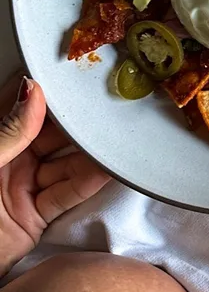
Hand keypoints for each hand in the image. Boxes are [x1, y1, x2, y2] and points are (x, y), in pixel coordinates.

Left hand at [0, 77, 109, 277]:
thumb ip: (8, 132)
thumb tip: (34, 91)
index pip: (19, 105)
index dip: (47, 89)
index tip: (76, 74)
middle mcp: (6, 160)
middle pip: (49, 135)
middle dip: (78, 123)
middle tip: (107, 107)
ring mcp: (21, 188)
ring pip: (63, 164)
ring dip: (89, 153)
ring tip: (114, 137)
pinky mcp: (35, 217)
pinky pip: (65, 195)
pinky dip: (87, 183)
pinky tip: (106, 169)